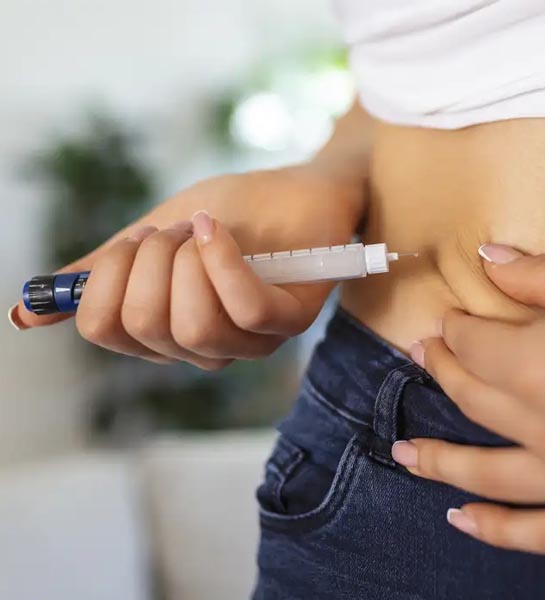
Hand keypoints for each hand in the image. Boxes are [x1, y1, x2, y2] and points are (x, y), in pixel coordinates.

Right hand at [10, 166, 363, 369]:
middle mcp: (205, 349)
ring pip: (192, 327)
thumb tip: (24, 312)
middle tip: (173, 232)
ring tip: (202, 229)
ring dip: (187, 260)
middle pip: (144, 327)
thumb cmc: (231, 212)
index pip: (104, 329)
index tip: (132, 241)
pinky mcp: (289, 321)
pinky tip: (216, 230)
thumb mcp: (151, 237)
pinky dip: (221, 260)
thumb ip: (100, 274)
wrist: (298, 186)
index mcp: (164, 332)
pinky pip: (242, 310)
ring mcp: (250, 341)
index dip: (106, 277)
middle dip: (148, 260)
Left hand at [392, 245, 544, 554]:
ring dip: (442, 461)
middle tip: (427, 357)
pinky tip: (465, 519)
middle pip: (478, 402)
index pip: (478, 348)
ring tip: (406, 453)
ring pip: (494, 477)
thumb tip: (492, 260)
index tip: (451, 319)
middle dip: (446, 374)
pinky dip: (502, 531)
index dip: (457, 329)